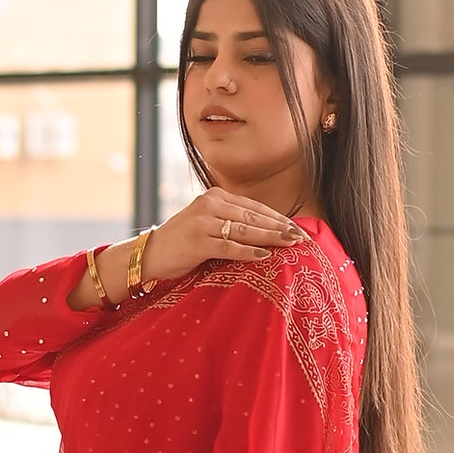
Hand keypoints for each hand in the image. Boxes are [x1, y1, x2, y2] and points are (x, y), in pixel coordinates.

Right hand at [143, 189, 307, 283]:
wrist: (151, 253)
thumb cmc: (183, 243)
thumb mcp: (208, 224)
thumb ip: (231, 223)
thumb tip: (265, 233)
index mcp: (216, 196)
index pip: (254, 207)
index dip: (277, 218)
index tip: (298, 228)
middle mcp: (210, 204)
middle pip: (253, 217)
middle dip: (280, 227)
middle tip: (302, 237)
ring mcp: (203, 222)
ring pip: (245, 230)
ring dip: (270, 237)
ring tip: (291, 244)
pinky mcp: (197, 241)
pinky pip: (229, 246)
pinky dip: (248, 251)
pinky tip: (264, 255)